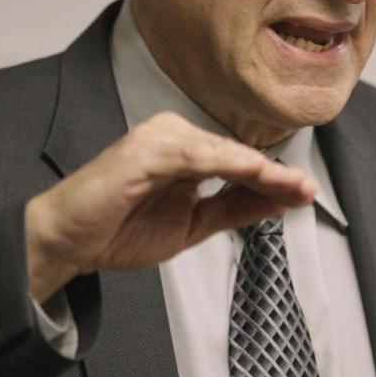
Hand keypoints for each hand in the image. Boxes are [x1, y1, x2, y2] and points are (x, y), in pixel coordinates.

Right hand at [24, 111, 316, 300]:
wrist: (68, 241)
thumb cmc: (120, 228)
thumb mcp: (191, 225)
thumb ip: (232, 210)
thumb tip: (277, 201)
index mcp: (185, 150)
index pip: (238, 162)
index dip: (273, 178)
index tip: (304, 193)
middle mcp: (174, 135)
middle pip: (235, 153)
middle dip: (273, 174)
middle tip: (306, 190)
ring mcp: (158, 138)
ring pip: (220, 151)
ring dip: (258, 169)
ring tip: (289, 184)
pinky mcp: (143, 149)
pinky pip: (193, 155)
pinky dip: (224, 162)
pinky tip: (251, 171)